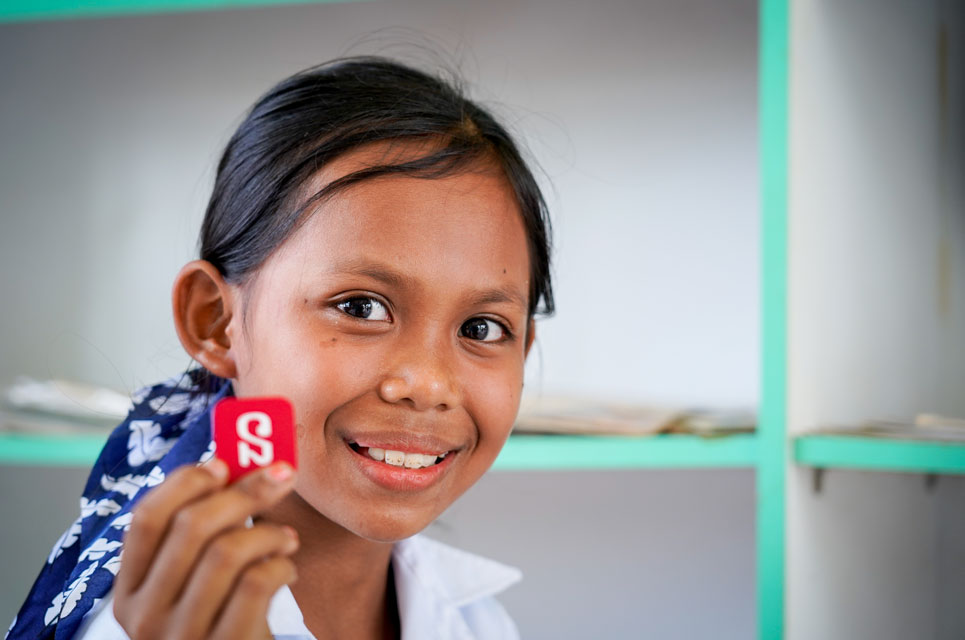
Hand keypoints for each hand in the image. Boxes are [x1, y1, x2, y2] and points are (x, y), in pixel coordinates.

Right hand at [114, 459, 298, 639]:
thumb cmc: (221, 620)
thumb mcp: (195, 584)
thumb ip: (204, 535)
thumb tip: (240, 467)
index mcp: (130, 591)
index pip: (145, 519)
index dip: (185, 483)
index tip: (223, 464)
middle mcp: (146, 615)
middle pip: (191, 527)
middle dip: (244, 492)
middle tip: (280, 477)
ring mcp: (182, 636)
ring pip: (226, 552)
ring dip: (268, 532)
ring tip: (286, 537)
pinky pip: (255, 583)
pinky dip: (281, 564)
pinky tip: (286, 568)